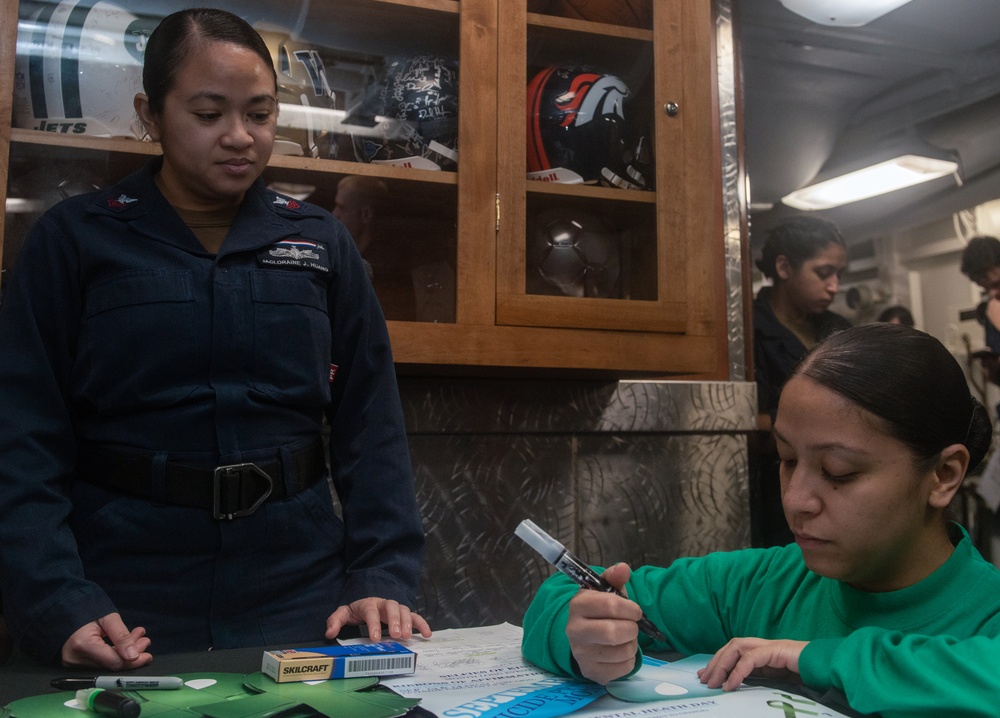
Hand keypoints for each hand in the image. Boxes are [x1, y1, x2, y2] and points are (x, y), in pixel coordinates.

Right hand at [60, 613, 152, 669]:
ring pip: (106, 663)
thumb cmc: (85, 609)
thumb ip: (121, 636)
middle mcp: (75, 658)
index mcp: (83, 645)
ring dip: (124, 652)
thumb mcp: (108, 618)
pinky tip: (123, 644)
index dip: (133, 661)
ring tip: (137, 638)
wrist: (62, 609)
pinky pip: (98, 661)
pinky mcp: (73, 663)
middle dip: (132, 653)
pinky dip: (113, 652)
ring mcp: (72, 662)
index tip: (148, 656)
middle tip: (145, 641)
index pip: (114, 662)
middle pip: (111, 663)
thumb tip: (133, 657)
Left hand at [325, 597, 431, 641]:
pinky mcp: (403, 613)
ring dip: (407, 622)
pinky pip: (414, 616)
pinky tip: (427, 634)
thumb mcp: (343, 613)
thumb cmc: (356, 610)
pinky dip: (422, 623)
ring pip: (403, 610)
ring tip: (408, 636)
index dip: (373, 624)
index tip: (375, 638)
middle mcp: (383, 604)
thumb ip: (335, 621)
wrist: (368, 599)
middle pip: (391, 607)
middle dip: (394, 621)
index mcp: (368, 604)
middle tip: (396, 635)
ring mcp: (395, 608)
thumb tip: (329, 633)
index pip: (371, 611)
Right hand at [566, 563, 641, 684]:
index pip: (609, 604)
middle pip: (614, 632)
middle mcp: (574, 630)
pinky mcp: (591, 672)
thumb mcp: (604, 590)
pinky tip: (620, 652)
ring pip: (621, 651)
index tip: (635, 611)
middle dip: (632, 628)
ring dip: (632, 644)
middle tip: (631, 626)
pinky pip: (623, 668)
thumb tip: (623, 568)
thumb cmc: (598, 610)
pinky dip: (629, 660)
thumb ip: (614, 577)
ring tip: (625, 638)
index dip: (629, 608)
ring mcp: (581, 654)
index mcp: (578, 605)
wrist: (583, 636)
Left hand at [697, 637, 806, 690]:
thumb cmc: (809, 677)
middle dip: (716, 662)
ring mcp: (771, 645)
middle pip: (732, 646)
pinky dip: (738, 671)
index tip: (708, 677)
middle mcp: (765, 645)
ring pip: (737, 647)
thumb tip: (740, 690)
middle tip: (705, 680)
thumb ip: (762, 681)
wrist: (829, 669)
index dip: (719, 662)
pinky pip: (751, 658)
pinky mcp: (777, 650)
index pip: (735, 651)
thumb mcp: (779, 681)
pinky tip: (731, 684)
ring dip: (723, 663)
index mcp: (764, 652)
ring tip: (715, 682)